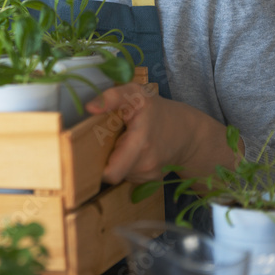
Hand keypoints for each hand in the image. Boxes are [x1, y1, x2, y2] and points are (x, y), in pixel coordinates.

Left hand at [86, 83, 203, 184]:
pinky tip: (130, 151)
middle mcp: (145, 164)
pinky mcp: (151, 181)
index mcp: (140, 143)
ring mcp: (149, 176)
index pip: (111, 172)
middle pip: (111, 173)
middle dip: (101, 161)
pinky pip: (128, 175)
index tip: (86, 153)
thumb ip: (112, 96)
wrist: (187, 132)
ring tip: (120, 143)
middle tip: (102, 143)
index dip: (94, 166)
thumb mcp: (136, 93)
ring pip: (119, 174)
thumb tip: (89, 107)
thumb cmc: (156, 109)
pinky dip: (124, 165)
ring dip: (114, 161)